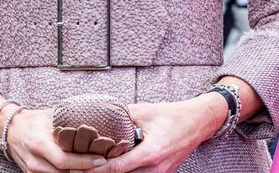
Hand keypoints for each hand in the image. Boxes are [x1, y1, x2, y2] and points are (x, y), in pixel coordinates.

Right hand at [5, 107, 105, 172]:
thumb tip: (98, 122)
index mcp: (39, 144)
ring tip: (95, 167)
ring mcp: (32, 171)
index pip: (63, 160)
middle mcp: (35, 161)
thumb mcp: (52, 116)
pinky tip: (80, 168)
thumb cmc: (36, 120)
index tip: (101, 159)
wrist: (10, 129)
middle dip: (85, 170)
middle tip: (103, 164)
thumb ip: (71, 121)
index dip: (84, 162)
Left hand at [93, 95, 225, 172]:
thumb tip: (99, 116)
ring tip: (97, 168)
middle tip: (82, 168)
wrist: (198, 122)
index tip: (80, 167)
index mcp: (151, 152)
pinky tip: (116, 167)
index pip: (117, 168)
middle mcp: (156, 168)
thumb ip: (122, 115)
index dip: (96, 170)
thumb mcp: (145, 111)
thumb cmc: (172, 115)